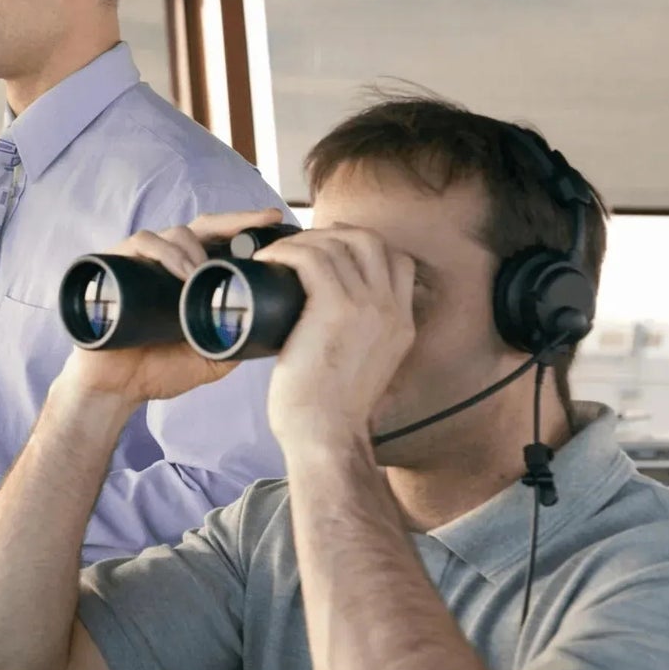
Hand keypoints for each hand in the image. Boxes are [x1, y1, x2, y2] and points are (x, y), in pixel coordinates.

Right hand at [60, 208, 285, 407]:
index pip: (220, 243)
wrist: (117, 390)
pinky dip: (163, 251)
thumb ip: (236, 342)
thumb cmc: (158, 372)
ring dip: (195, 248)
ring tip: (204, 272)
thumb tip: (270, 328)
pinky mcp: (114, 267)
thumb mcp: (211, 359)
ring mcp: (141, 264)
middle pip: (202, 227)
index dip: (245, 229)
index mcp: (190, 280)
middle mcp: (166, 265)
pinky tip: (181, 272)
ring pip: (172, 233)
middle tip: (261, 221)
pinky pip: (139, 244)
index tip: (274, 220)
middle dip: (234, 220)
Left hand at [255, 227, 415, 451]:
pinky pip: (311, 258)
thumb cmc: (328, 412)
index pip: (397, 261)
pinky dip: (285, 252)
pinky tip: (267, 260)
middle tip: (300, 244)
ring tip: (277, 254)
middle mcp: (391, 311)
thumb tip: (326, 322)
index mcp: (402, 325)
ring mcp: (367, 307)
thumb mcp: (362, 369)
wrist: (325, 436)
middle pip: (371, 241)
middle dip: (333, 233)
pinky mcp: (334, 309)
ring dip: (302, 241)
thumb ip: (359, 341)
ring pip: (338, 244)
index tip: (330, 250)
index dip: (362, 246)